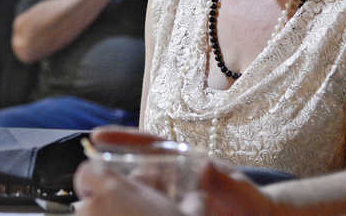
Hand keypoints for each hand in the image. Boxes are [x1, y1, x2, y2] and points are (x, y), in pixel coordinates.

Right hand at [78, 127, 276, 215]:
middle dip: (113, 171)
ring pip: (135, 190)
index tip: (97, 137)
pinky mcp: (166, 209)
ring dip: (123, 195)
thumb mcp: (239, 191)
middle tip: (95, 181)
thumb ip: (222, 181)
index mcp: (184, 159)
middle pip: (133, 167)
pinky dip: (133, 208)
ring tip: (107, 201)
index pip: (148, 143)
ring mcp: (167, 194)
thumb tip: (205, 168)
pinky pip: (144, 208)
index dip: (122, 138)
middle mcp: (171, 173)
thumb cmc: (250, 203)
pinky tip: (124, 211)